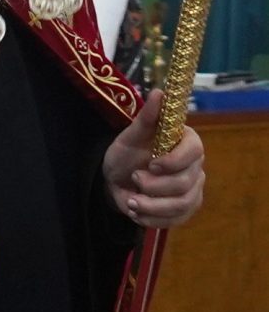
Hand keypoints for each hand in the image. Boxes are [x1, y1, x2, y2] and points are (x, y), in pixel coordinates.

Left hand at [105, 95, 205, 228]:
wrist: (115, 179)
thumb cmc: (126, 153)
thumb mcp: (130, 135)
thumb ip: (147, 117)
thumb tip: (160, 92)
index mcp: (187, 144)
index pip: (194, 151)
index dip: (173, 161)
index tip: (151, 164)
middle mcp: (195, 167)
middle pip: (185, 183)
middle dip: (153, 186)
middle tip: (134, 179)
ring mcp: (192, 190)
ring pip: (181, 205)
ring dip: (151, 206)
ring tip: (131, 201)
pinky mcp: (185, 209)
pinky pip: (175, 220)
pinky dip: (152, 219)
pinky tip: (136, 211)